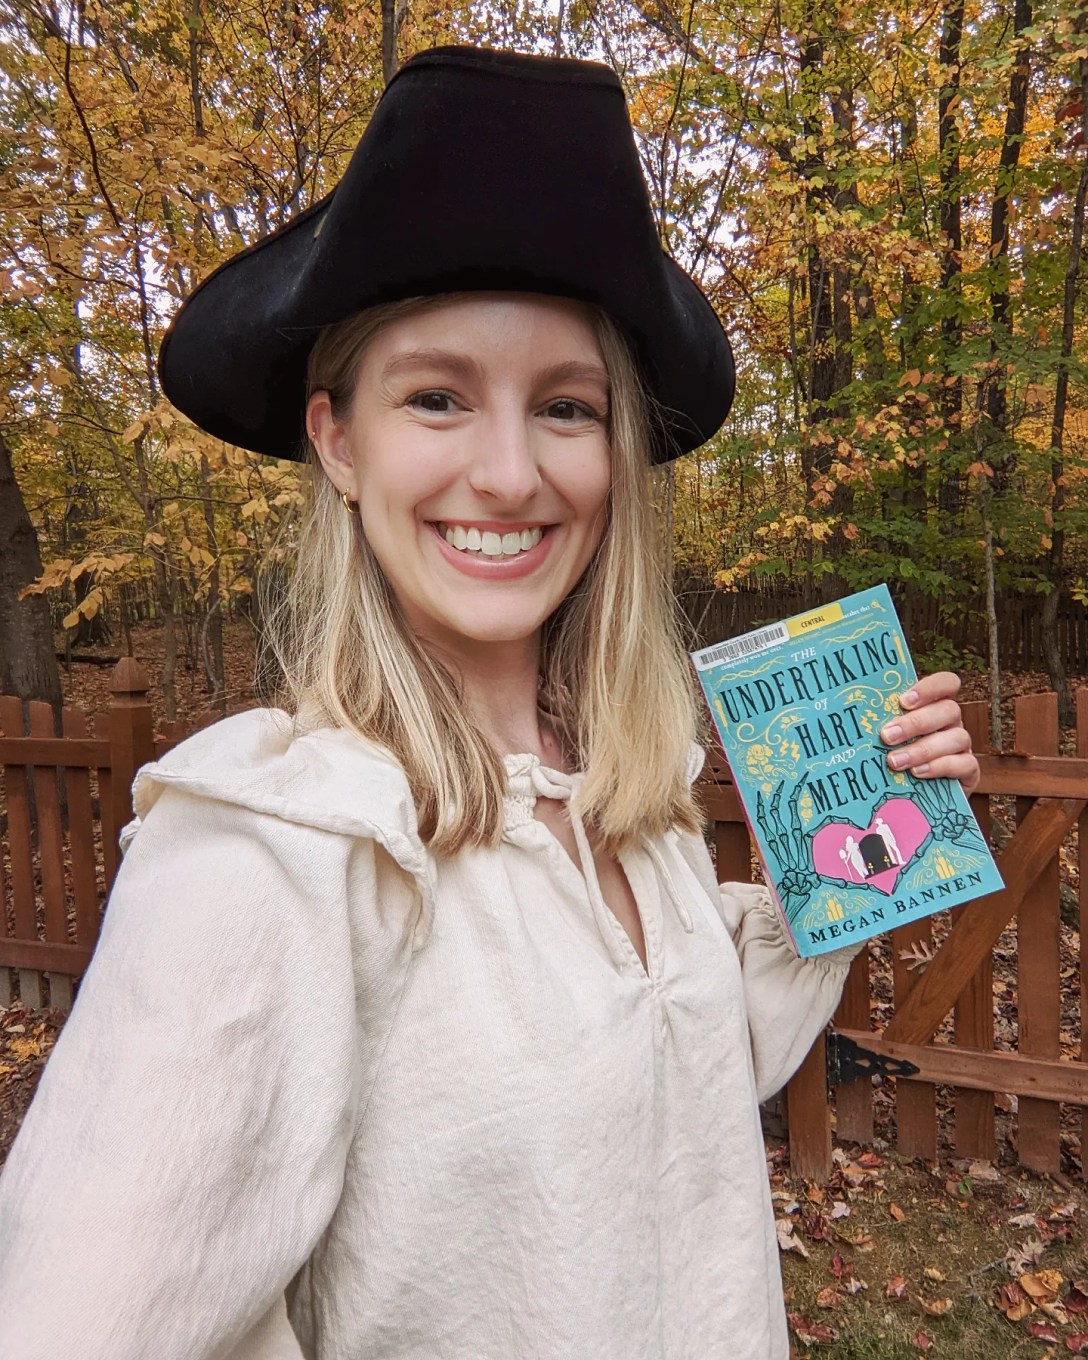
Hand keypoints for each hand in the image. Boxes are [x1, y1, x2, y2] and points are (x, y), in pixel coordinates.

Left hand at [879, 671, 979, 795]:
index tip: (903, 701)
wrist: (919, 793)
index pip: (946, 684)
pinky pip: (964, 763)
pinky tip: (917, 773)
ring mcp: (962, 745)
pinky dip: (939, 767)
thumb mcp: (891, 736)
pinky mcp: (969, 770)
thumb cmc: (898, 755)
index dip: (929, 688)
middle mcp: (952, 722)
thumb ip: (884, 722)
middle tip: (887, 736)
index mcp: (935, 705)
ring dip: (923, 749)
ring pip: (957, 737)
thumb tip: (853, 717)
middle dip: (916, 723)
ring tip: (895, 761)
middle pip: (948, 710)